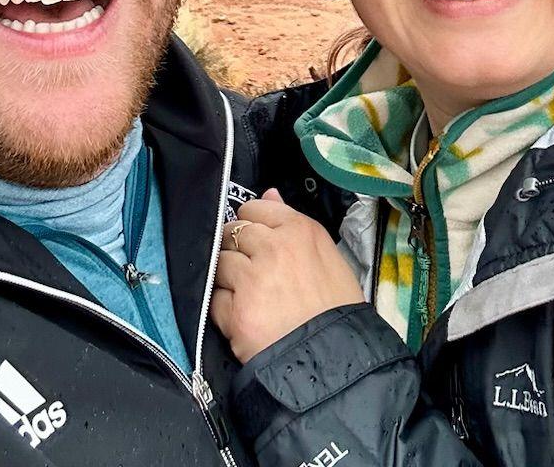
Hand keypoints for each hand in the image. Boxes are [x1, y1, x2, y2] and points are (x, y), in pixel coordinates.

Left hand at [210, 189, 366, 362]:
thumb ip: (293, 224)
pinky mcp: (236, 310)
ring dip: (228, 278)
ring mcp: (252, 277)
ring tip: (249, 297)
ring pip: (220, 262)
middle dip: (236, 249)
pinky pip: (216, 298)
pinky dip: (224, 309)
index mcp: (299, 229)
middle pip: (232, 232)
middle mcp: (273, 247)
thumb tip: (269, 194)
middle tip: (249, 271)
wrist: (334, 359)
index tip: (255, 241)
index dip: (251, 225)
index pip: (255, 208)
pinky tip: (244, 319)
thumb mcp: (328, 258)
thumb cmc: (337, 310)